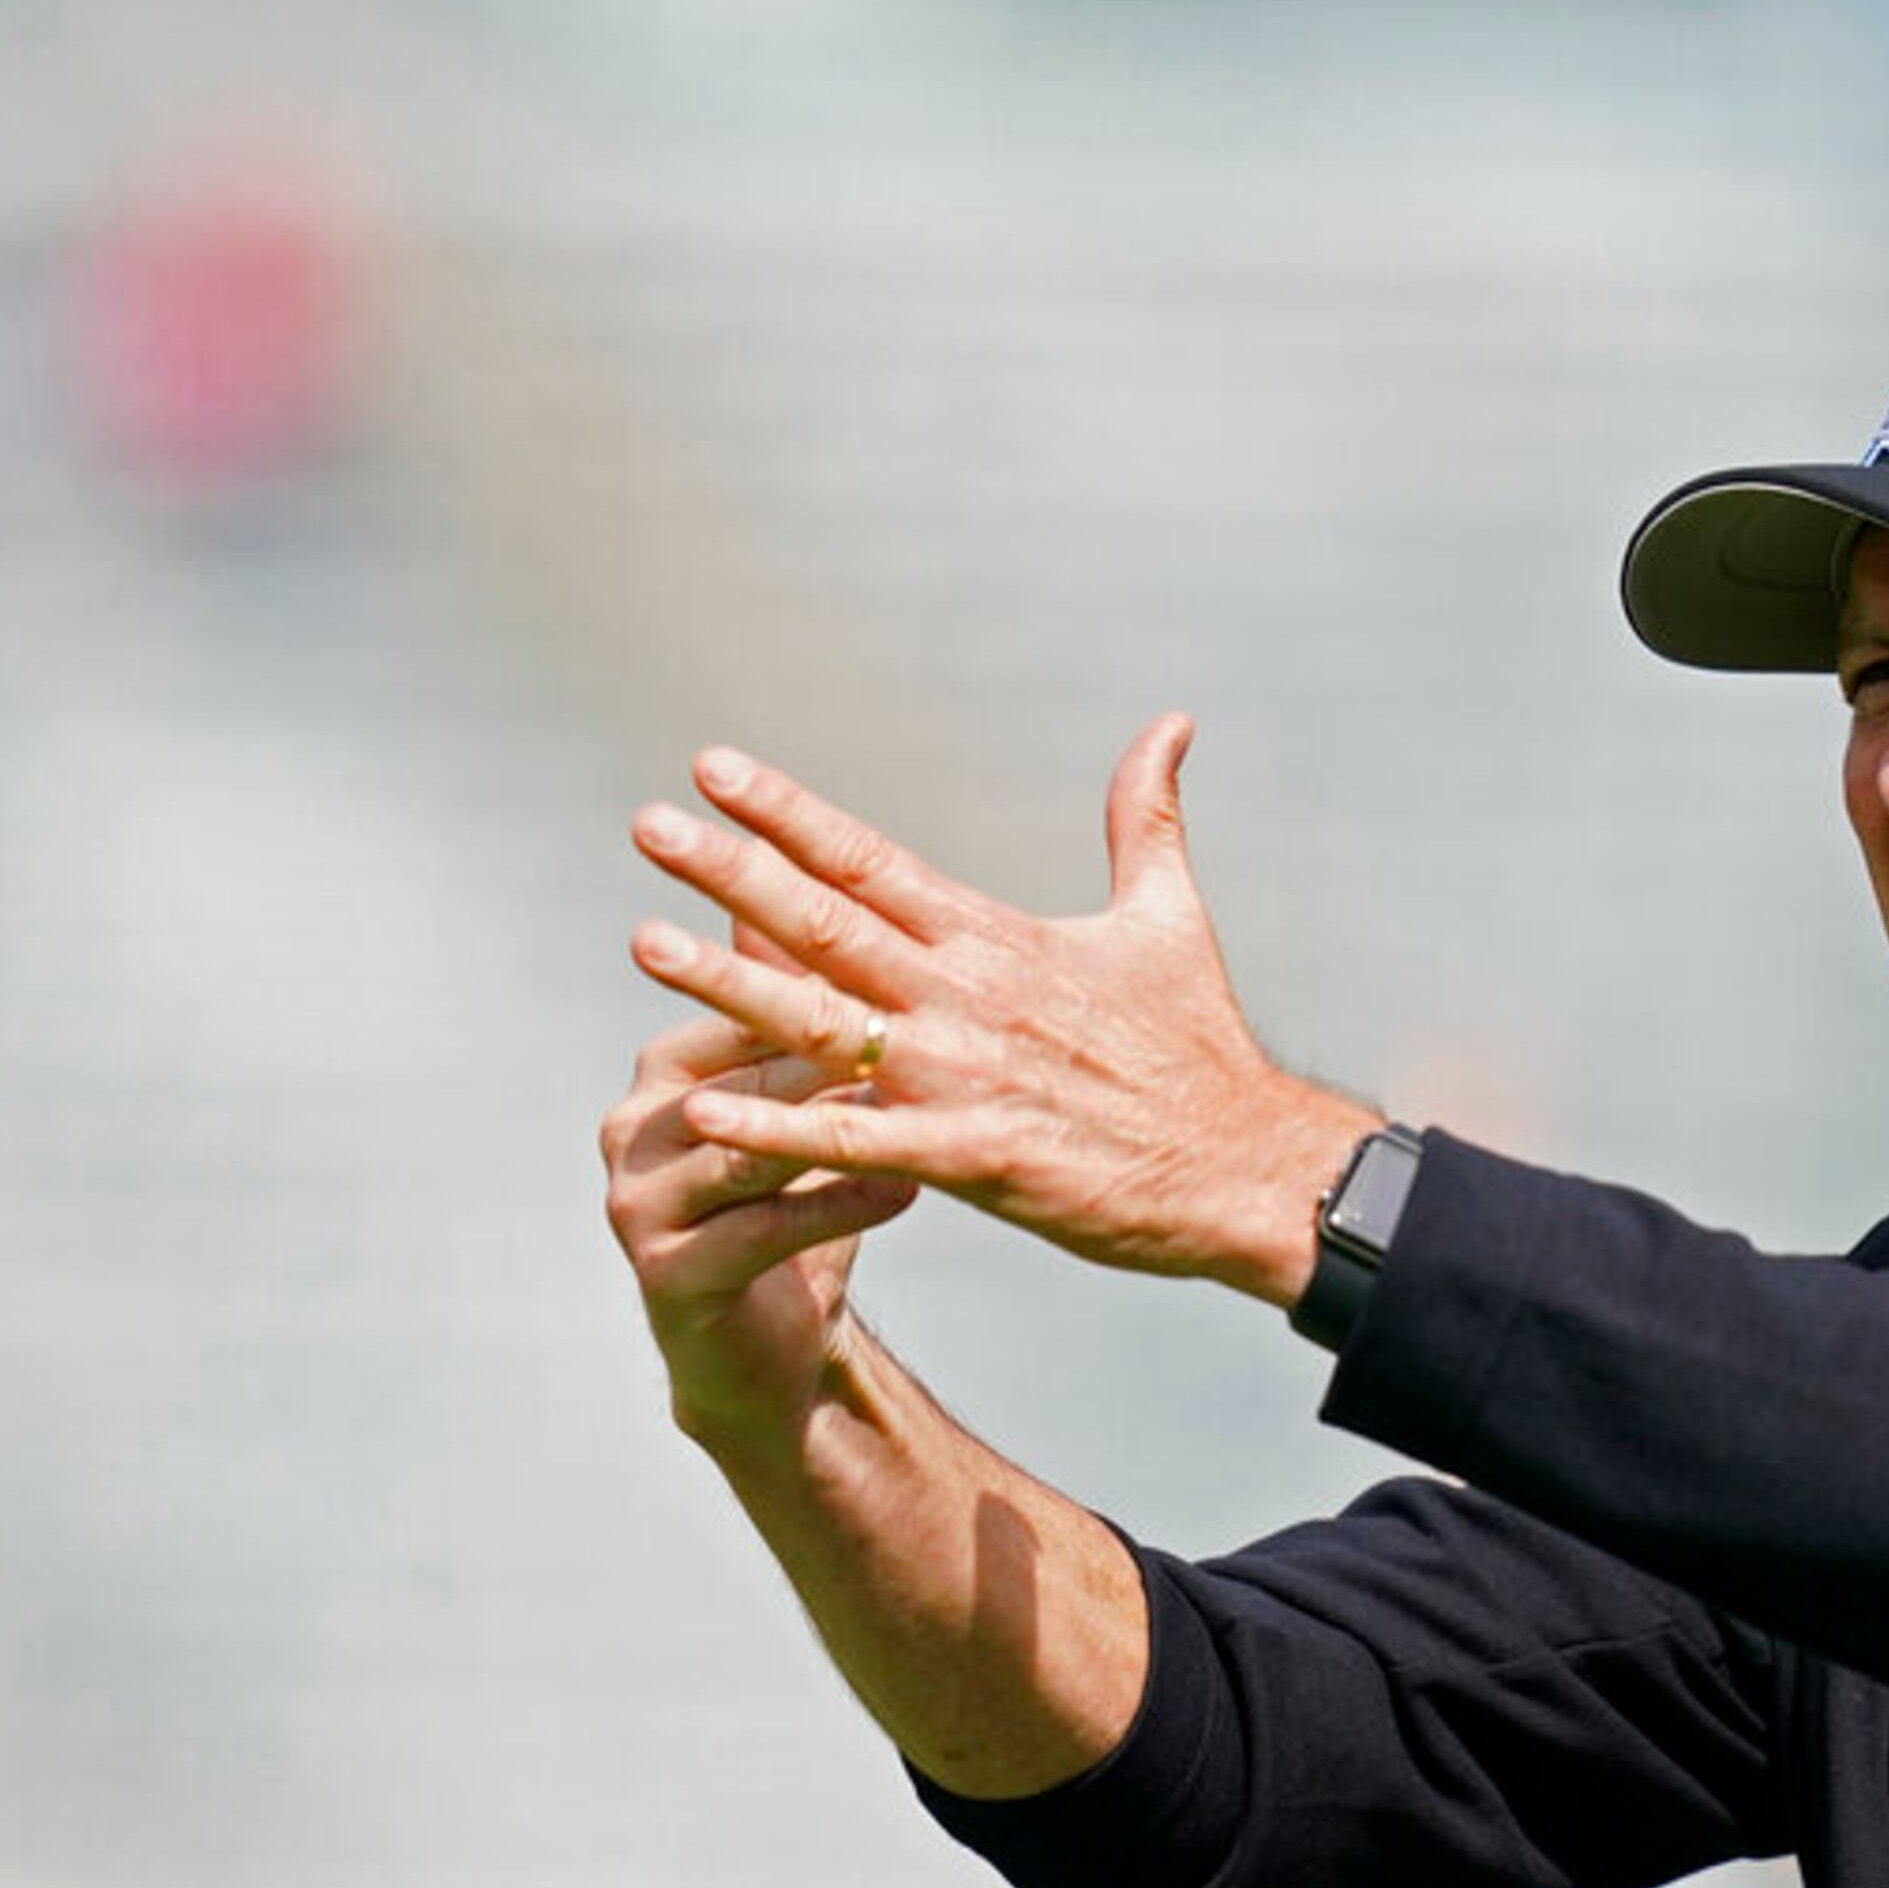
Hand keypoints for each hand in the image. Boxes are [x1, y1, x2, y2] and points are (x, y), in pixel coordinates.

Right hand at [599, 973, 922, 1432]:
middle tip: (914, 1019)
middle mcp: (637, 1125)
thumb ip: (810, 1007)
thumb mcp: (803, 1100)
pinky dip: (836, 1207)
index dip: (823, 980)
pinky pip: (759, 1230)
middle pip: (742, 1072)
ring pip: (744, 1150)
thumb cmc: (799, 1198)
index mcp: (667, 1068)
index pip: (742, 1005)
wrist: (773, 1344)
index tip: (908, 949)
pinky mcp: (667, 1274)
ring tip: (907, 1105)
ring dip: (830, 1128)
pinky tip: (904, 1190)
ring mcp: (640, 1201)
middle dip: (826, 1047)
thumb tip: (838, 886)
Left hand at [623, 715, 1374, 1304]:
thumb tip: (1171, 725)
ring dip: (729, 980)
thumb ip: (1146, 817)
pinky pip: (855, 1140)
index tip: (713, 768)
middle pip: (827, 920)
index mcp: (997, 939)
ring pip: (822, 1019)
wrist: (1243, 1162)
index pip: (871, 859)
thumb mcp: (1170, 915)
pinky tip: (706, 1109)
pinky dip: (778, 1125)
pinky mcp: (972, 1156)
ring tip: (646, 943)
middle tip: (647, 827)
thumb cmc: (1201, 1045)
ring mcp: (963, 1075)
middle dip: (729, 870)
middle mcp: (966, 995)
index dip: (788, 812)